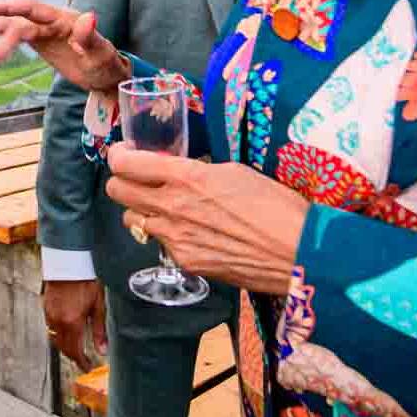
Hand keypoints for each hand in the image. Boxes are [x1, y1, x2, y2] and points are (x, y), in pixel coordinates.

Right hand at [0, 0, 129, 89]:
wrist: (106, 74)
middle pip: (12, 19)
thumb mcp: (102, 54)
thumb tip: (89, 16)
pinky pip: (12, 35)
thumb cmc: (106, 64)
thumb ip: (92, 36)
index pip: (29, 10)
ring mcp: (41, 30)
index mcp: (62, 18)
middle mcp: (48, 20)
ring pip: (8, 27)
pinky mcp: (37, 40)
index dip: (6, 7)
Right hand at [43, 279, 106, 368]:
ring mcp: (50, 314)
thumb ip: (99, 330)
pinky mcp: (46, 307)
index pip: (75, 351)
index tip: (87, 367)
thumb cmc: (85, 282)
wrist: (69, 263)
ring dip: (65, 346)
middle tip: (83, 360)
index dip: (81, 362)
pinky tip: (67, 332)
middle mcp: (58, 321)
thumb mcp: (98, 306)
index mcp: (72, 322)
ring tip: (76, 347)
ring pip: (55, 339)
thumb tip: (102, 351)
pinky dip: (58, 335)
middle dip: (73, 356)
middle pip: (63, 348)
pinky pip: (51, 328)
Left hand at [105, 146, 309, 294]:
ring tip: (162, 206)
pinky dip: (167, 235)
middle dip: (121, 181)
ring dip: (141, 210)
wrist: (299, 252)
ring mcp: (175, 238)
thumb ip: (196, 170)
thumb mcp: (233, 171)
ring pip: (132, 219)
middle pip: (117, 191)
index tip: (125, 154)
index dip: (119, 156)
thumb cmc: (276, 205)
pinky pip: (160, 244)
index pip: (125, 164)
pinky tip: (189, 232)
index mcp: (185, 177)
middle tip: (136, 178)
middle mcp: (172, 206)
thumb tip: (179, 171)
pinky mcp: (185, 262)